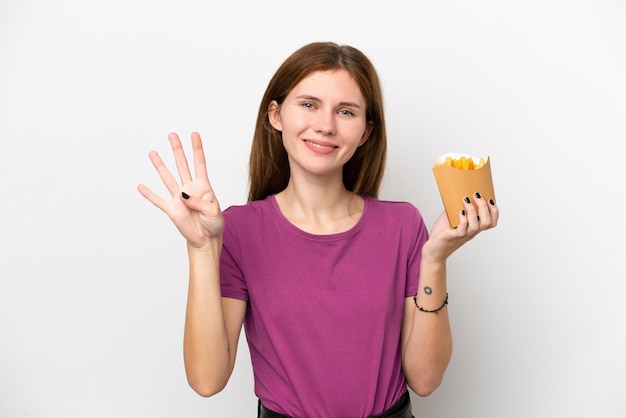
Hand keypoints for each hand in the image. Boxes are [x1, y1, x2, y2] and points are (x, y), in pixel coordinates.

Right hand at [137, 132, 223, 248]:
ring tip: (152, 153)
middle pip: (182, 165)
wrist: (206, 239)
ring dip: (160, 166)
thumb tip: (183, 195)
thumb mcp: (213, 211)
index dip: (197, 149)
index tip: (194, 134)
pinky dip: (149, 194)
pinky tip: (141, 186)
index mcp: (203, 186)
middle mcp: (189, 188)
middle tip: (172, 135)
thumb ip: (199, 202)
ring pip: (168, 178)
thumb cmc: (214, 223)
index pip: (199, 164)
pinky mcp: (171, 209)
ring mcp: (179, 198)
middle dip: (177, 150)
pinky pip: (158, 200)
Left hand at [423, 192, 498, 262]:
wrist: (433, 249)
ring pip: (475, 226)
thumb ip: (456, 207)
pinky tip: (459, 211)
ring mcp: (462, 236)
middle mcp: (471, 233)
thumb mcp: (451, 217)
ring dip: (472, 211)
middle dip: (484, 207)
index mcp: (474, 228)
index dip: (494, 212)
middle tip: (477, 195)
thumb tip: (457, 192)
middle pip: (486, 222)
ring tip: (465, 200)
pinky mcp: (452, 237)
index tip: (490, 199)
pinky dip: (463, 220)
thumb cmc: (442, 233)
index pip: (491, 222)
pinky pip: (462, 230)